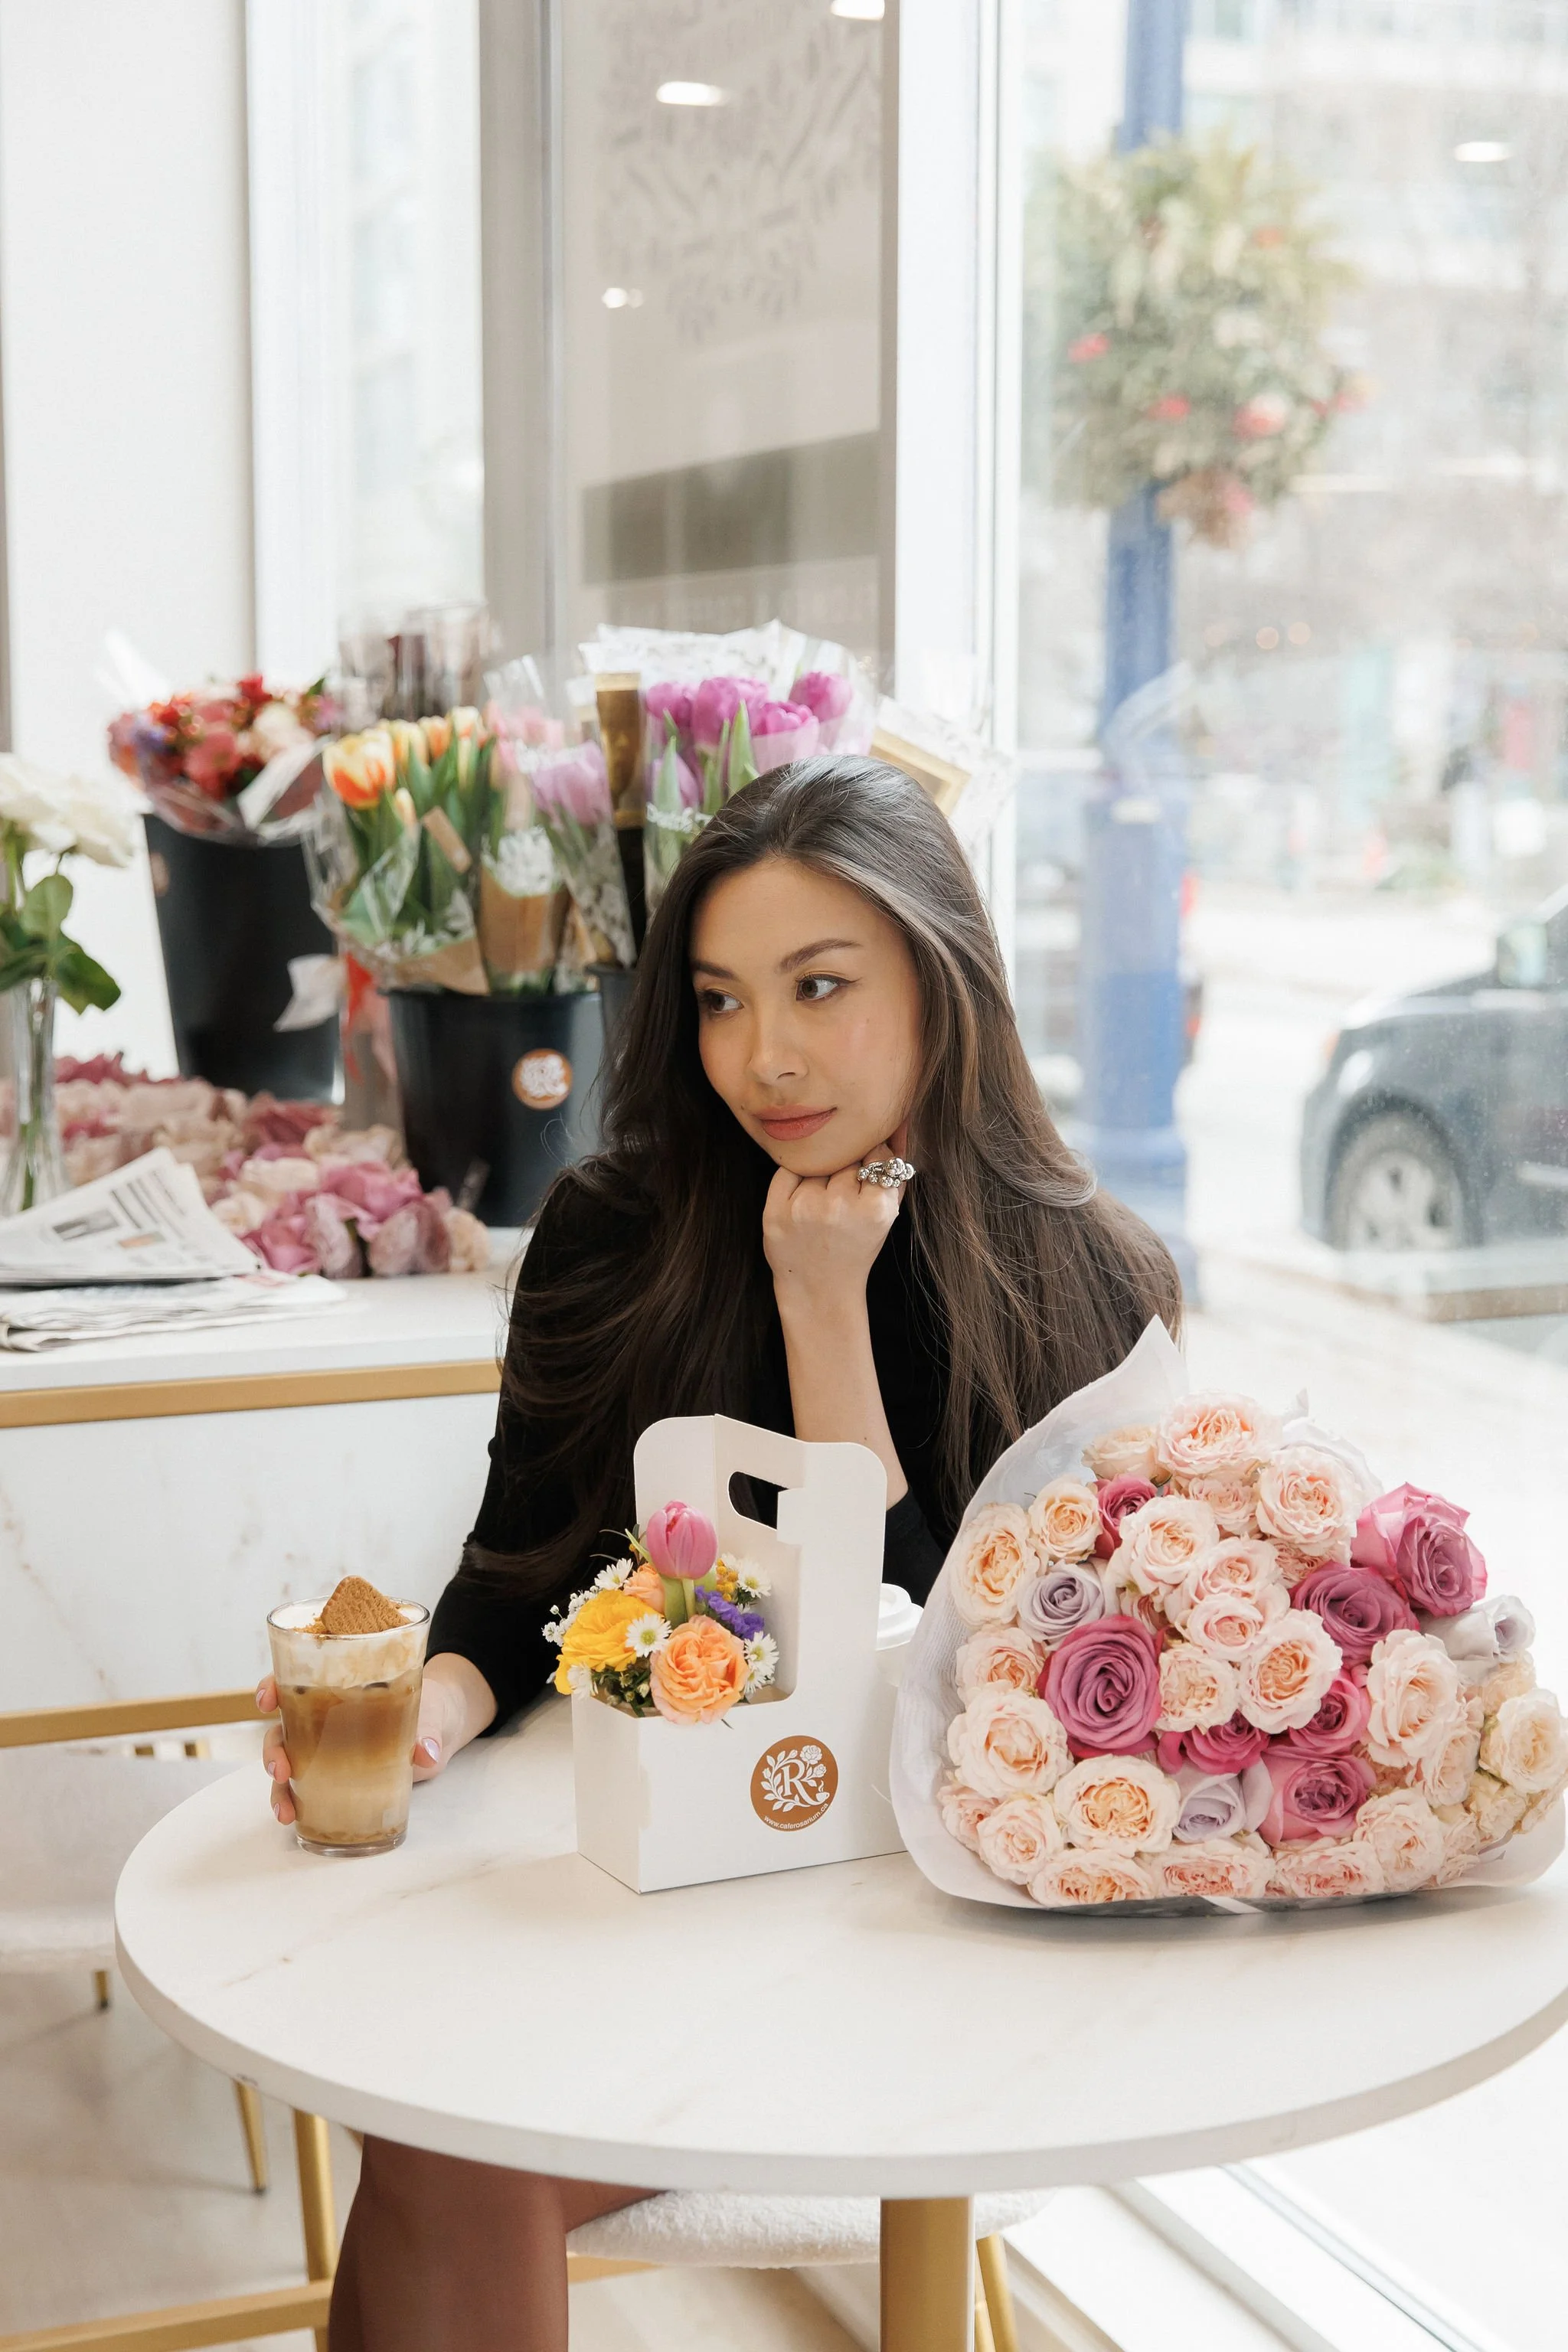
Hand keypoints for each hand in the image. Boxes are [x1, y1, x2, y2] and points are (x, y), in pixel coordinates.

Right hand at [258, 1653, 493, 1826]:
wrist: (444, 1725)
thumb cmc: (432, 1707)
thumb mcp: (434, 1715)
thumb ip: (430, 1732)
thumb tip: (425, 1753)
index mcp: (344, 1687)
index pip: (296, 1678)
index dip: (273, 1686)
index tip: (267, 1699)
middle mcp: (327, 1716)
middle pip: (283, 1726)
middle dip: (272, 1749)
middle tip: (281, 1769)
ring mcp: (329, 1746)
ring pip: (289, 1760)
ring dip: (278, 1785)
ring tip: (285, 1810)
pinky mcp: (338, 1773)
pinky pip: (306, 1784)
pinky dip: (293, 1800)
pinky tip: (293, 1817)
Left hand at [762, 1133, 907, 1317]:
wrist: (820, 1290)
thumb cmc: (858, 1247)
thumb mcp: (888, 1213)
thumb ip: (898, 1169)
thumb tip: (900, 1122)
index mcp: (875, 1209)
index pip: (877, 1154)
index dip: (873, 1162)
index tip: (867, 1178)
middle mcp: (838, 1207)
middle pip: (846, 1156)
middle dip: (847, 1167)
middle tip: (843, 1193)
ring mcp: (804, 1209)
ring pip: (818, 1160)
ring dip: (821, 1171)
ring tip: (824, 1201)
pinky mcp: (775, 1212)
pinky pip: (787, 1169)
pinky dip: (795, 1177)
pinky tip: (803, 1200)